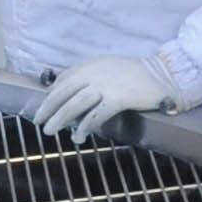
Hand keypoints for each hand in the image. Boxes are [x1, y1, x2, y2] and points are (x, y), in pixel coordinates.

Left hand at [32, 54, 173, 141]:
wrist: (162, 73)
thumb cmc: (136, 73)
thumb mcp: (108, 67)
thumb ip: (90, 76)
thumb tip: (71, 91)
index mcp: (90, 66)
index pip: (63, 81)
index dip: (51, 95)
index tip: (44, 107)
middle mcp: (93, 74)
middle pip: (63, 93)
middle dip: (48, 108)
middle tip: (38, 121)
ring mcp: (105, 86)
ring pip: (74, 105)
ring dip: (59, 119)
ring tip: (50, 131)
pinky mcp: (118, 99)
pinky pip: (96, 115)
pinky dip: (85, 126)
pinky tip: (79, 136)